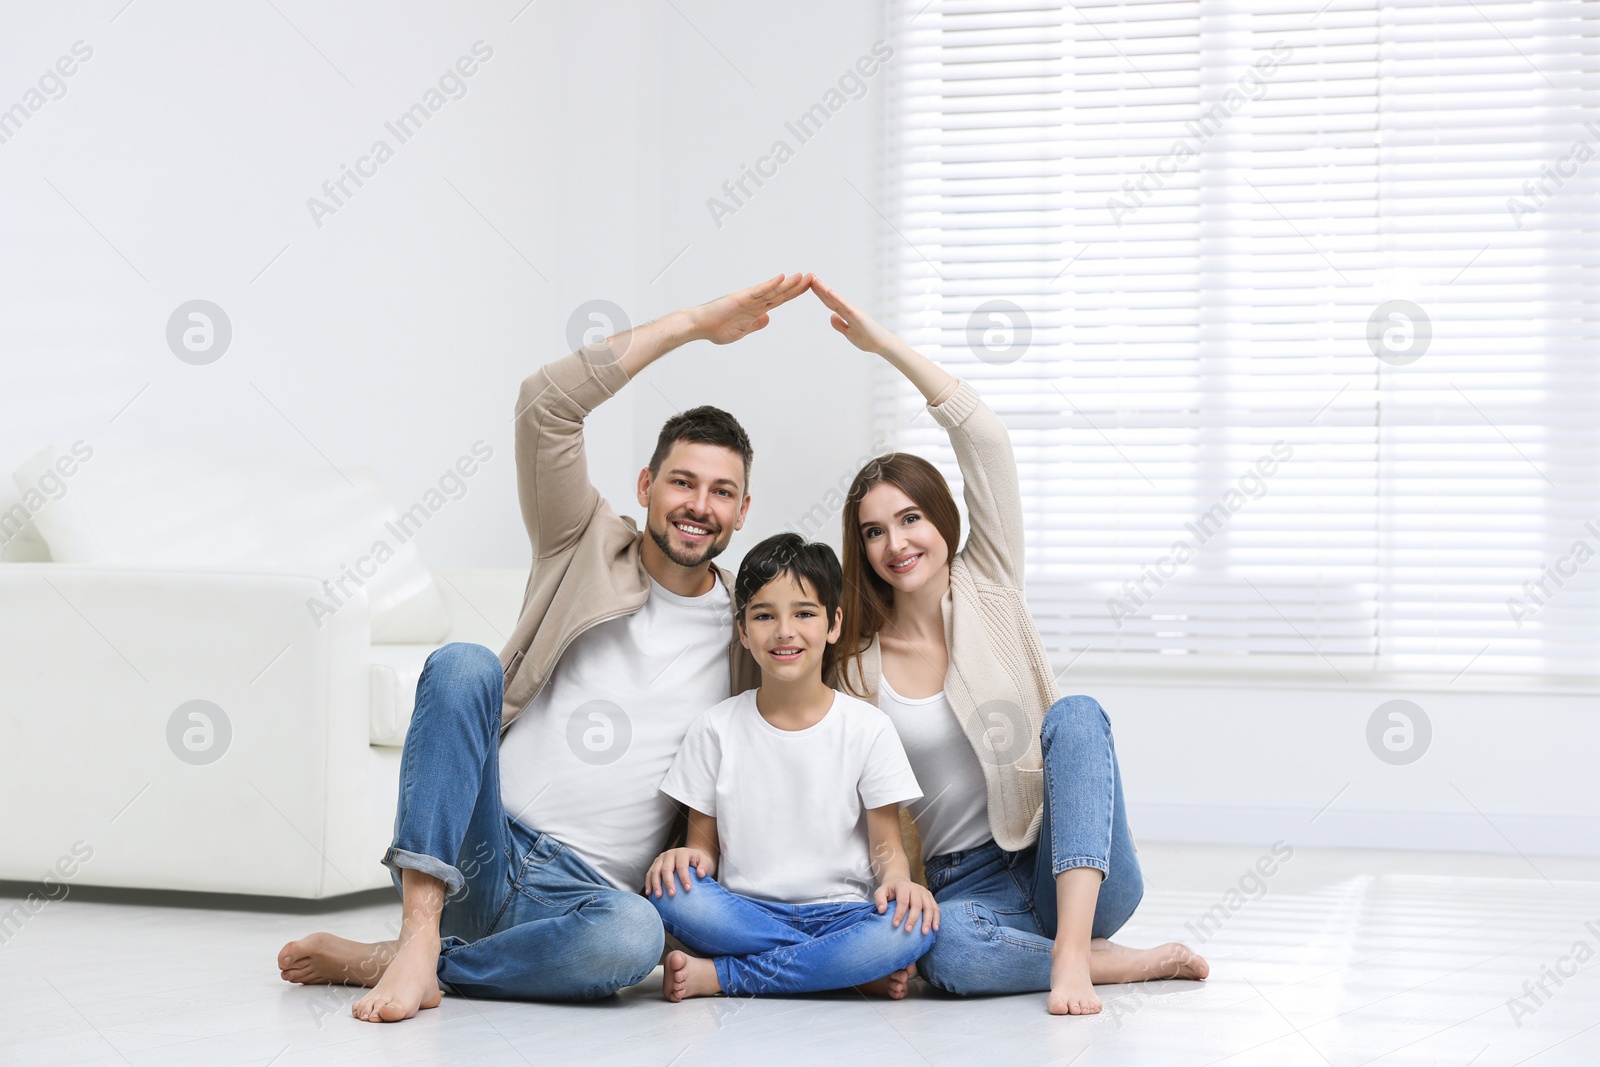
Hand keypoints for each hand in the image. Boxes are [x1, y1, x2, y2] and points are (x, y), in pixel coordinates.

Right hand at [644, 847, 715, 897]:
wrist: (691, 856)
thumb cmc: (698, 861)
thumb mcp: (705, 861)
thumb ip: (704, 866)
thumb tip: (700, 874)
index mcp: (682, 852)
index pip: (682, 865)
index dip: (684, 877)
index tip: (688, 889)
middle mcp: (669, 854)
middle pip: (666, 868)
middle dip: (668, 882)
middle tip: (672, 894)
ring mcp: (661, 858)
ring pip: (655, 871)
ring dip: (656, 884)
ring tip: (658, 896)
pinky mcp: (655, 864)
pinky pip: (649, 874)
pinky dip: (649, 883)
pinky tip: (650, 893)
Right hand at [686, 273, 811, 344]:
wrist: (700, 326)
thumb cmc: (716, 328)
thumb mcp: (742, 330)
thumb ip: (755, 324)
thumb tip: (768, 319)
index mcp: (756, 310)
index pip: (779, 300)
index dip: (794, 293)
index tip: (807, 288)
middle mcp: (755, 302)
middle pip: (780, 292)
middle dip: (797, 286)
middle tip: (813, 277)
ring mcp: (749, 298)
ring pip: (773, 290)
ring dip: (789, 283)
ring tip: (804, 276)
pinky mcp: (741, 298)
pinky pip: (759, 290)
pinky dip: (771, 284)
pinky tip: (782, 278)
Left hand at [809, 276, 898, 355]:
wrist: (882, 345)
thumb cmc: (868, 339)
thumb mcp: (849, 333)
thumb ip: (840, 325)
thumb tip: (832, 315)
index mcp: (845, 313)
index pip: (829, 302)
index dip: (819, 293)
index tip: (809, 284)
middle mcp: (848, 309)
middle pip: (830, 297)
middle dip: (819, 287)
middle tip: (809, 275)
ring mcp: (853, 311)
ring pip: (836, 299)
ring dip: (825, 289)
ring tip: (815, 280)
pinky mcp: (858, 316)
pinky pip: (845, 306)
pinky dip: (837, 299)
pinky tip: (829, 292)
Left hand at [874, 879, 939, 935]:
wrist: (900, 881)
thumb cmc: (890, 890)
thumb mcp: (881, 891)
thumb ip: (879, 899)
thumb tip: (882, 910)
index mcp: (903, 886)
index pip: (903, 901)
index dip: (899, 913)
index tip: (895, 925)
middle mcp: (916, 889)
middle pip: (917, 904)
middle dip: (913, 918)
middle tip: (908, 931)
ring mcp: (925, 893)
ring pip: (929, 907)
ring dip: (927, 920)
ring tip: (925, 932)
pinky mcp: (930, 897)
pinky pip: (936, 908)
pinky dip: (936, 918)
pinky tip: (935, 928)